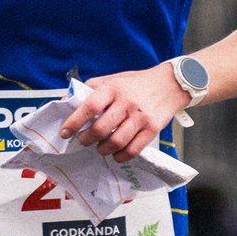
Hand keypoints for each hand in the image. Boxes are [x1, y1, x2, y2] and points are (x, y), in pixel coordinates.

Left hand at [59, 67, 188, 161]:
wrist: (170, 84)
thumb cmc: (137, 83)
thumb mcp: (113, 79)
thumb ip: (92, 88)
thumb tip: (68, 100)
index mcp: (113, 88)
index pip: (90, 107)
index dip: (74, 122)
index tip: (65, 132)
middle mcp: (127, 102)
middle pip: (101, 129)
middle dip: (87, 139)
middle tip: (83, 140)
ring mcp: (140, 117)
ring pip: (115, 142)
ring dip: (102, 150)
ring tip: (100, 148)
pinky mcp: (152, 129)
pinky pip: (133, 150)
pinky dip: (120, 156)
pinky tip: (116, 154)